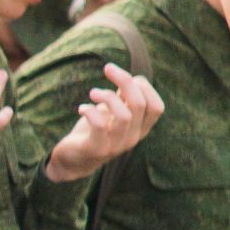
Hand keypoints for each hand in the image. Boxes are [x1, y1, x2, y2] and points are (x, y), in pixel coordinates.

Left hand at [44, 63, 165, 181]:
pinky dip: (91, 111)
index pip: (157, 107)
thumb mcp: (112, 113)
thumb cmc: (94, 131)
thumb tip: (127, 78)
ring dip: (108, 96)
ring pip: (124, 116)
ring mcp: (116, 145)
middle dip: (125, 80)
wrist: (72, 160)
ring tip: (93, 92)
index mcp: (140, 128)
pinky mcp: (97, 149)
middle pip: (140, 105)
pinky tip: (82, 108)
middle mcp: (132, 137)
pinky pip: (100, 126)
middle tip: (107, 68)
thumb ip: (122, 99)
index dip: (145, 87)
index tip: (125, 76)